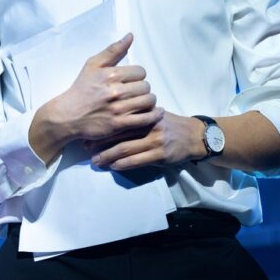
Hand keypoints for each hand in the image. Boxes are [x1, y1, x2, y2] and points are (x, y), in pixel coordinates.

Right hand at [37, 34, 162, 151]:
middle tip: (137, 92)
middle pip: (146, 87)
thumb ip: (113, 50)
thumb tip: (130, 36)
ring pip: (148, 102)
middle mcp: (115, 91)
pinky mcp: (118, 124)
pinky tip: (157, 112)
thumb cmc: (81, 89)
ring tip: (145, 101)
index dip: (138, 75)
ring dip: (149, 101)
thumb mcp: (93, 65)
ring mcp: (117, 109)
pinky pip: (145, 119)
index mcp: (110, 75)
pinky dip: (154, 115)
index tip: (132, 81)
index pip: (140, 72)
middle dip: (143, 89)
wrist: (68, 115)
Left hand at [87, 111, 205, 170]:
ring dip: (107, 156)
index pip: (120, 118)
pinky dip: (122, 164)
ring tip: (95, 160)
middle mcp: (149, 125)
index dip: (103, 126)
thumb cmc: (171, 124)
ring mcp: (155, 141)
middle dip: (100, 141)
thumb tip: (113, 116)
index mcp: (146, 113)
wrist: (194, 136)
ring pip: (125, 149)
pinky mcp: (160, 155)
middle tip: (85, 147)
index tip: (89, 131)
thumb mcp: (155, 114)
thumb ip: (138, 114)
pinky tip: (112, 166)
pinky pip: (137, 161)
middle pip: (119, 133)